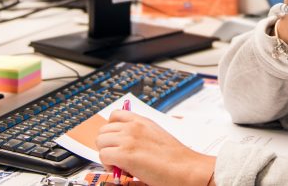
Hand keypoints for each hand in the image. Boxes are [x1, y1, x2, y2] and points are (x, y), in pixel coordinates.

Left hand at [96, 110, 214, 185]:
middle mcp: (133, 126)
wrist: (187, 169)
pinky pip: (103, 156)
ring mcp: (128, 139)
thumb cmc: (176, 158)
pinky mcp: (125, 155)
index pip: (114, 115)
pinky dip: (108, 165)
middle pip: (103, 130)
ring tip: (119, 165)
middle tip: (117, 157)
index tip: (115, 142)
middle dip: (107, 145)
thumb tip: (123, 143)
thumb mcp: (156, 136)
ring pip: (100, 142)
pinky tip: (121, 171)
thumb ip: (140, 134)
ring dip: (106, 154)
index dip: (111, 130)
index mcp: (142, 121)